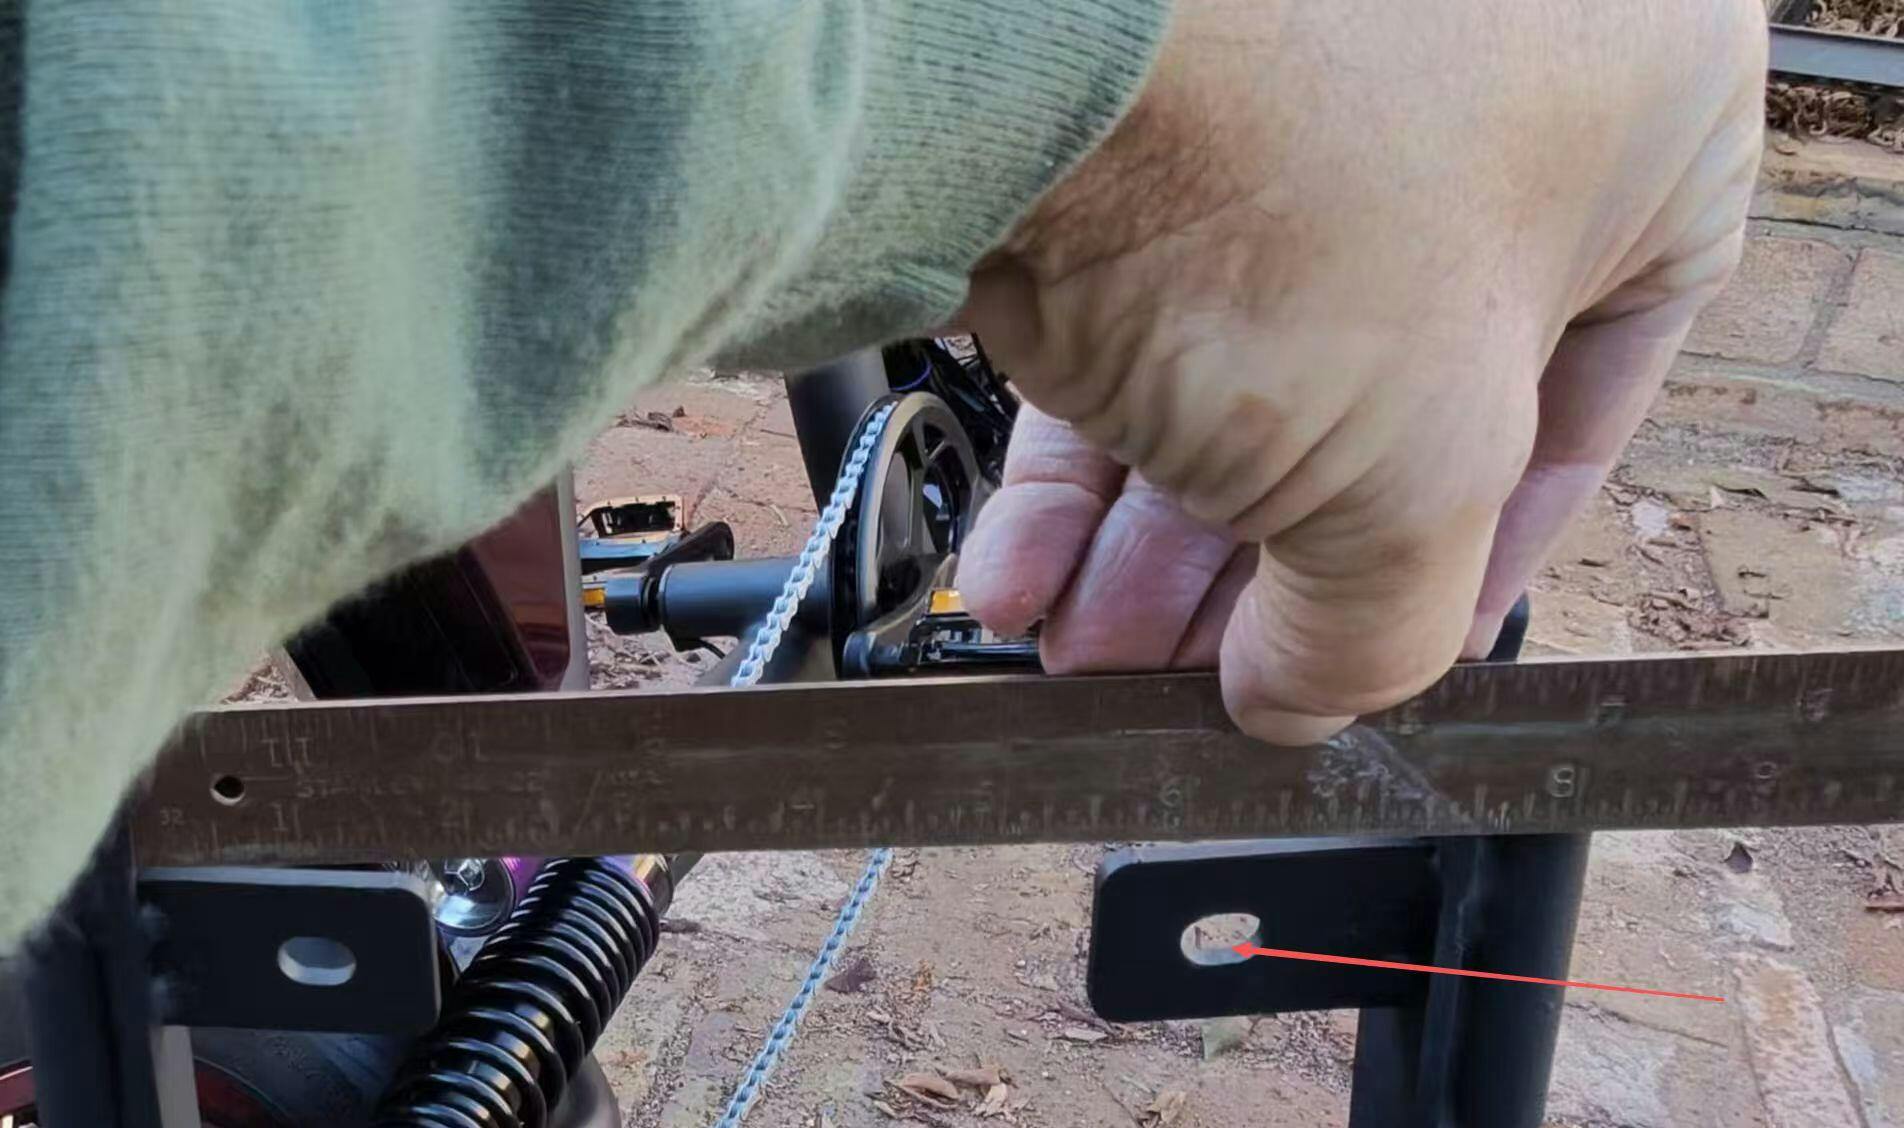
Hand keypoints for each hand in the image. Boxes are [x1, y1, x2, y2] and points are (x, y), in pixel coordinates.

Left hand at [956, 0, 1765, 742]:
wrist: (1035, 36)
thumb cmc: (1298, 205)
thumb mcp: (1420, 472)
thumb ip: (1390, 622)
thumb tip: (1307, 695)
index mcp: (1644, 128)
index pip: (1585, 404)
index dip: (1470, 569)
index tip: (1370, 656)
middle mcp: (1468, 98)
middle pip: (1382, 405)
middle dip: (1266, 574)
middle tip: (1198, 676)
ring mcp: (1293, 105)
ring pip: (1243, 369)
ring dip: (1154, 545)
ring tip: (1090, 655)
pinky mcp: (1136, 131)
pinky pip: (1131, 319)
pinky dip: (1078, 462)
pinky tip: (1028, 576)